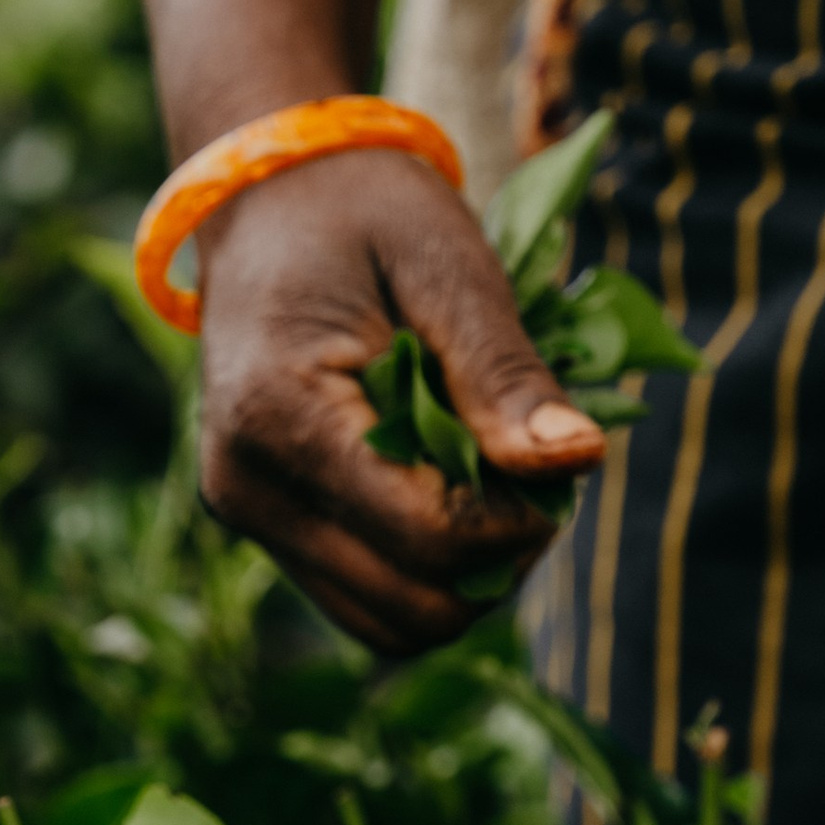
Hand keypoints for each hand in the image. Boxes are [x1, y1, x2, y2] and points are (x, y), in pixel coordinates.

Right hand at [195, 152, 606, 652]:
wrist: (267, 198)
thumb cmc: (363, 212)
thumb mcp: (447, 264)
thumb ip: (504, 372)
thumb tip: (578, 460)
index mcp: (279, 414)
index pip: (425, 534)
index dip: (516, 520)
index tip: (557, 460)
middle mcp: (246, 487)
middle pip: (413, 606)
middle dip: (496, 557)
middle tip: (530, 473)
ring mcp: (248, 518)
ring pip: (392, 625)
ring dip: (465, 577)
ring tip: (490, 484)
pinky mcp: (265, 529)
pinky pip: (366, 601)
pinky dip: (427, 572)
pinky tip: (451, 495)